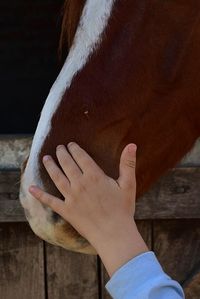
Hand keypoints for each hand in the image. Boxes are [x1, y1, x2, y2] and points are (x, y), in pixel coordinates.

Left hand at [29, 142, 147, 276]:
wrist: (114, 234)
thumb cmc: (123, 209)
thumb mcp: (128, 184)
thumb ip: (128, 164)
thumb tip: (132, 144)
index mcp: (94, 176)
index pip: (81, 157)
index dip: (74, 149)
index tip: (70, 144)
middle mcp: (80, 184)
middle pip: (67, 164)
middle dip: (62, 154)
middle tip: (58, 148)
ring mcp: (71, 197)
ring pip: (57, 177)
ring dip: (50, 167)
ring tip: (45, 158)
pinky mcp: (66, 210)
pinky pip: (50, 201)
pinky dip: (39, 194)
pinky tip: (30, 188)